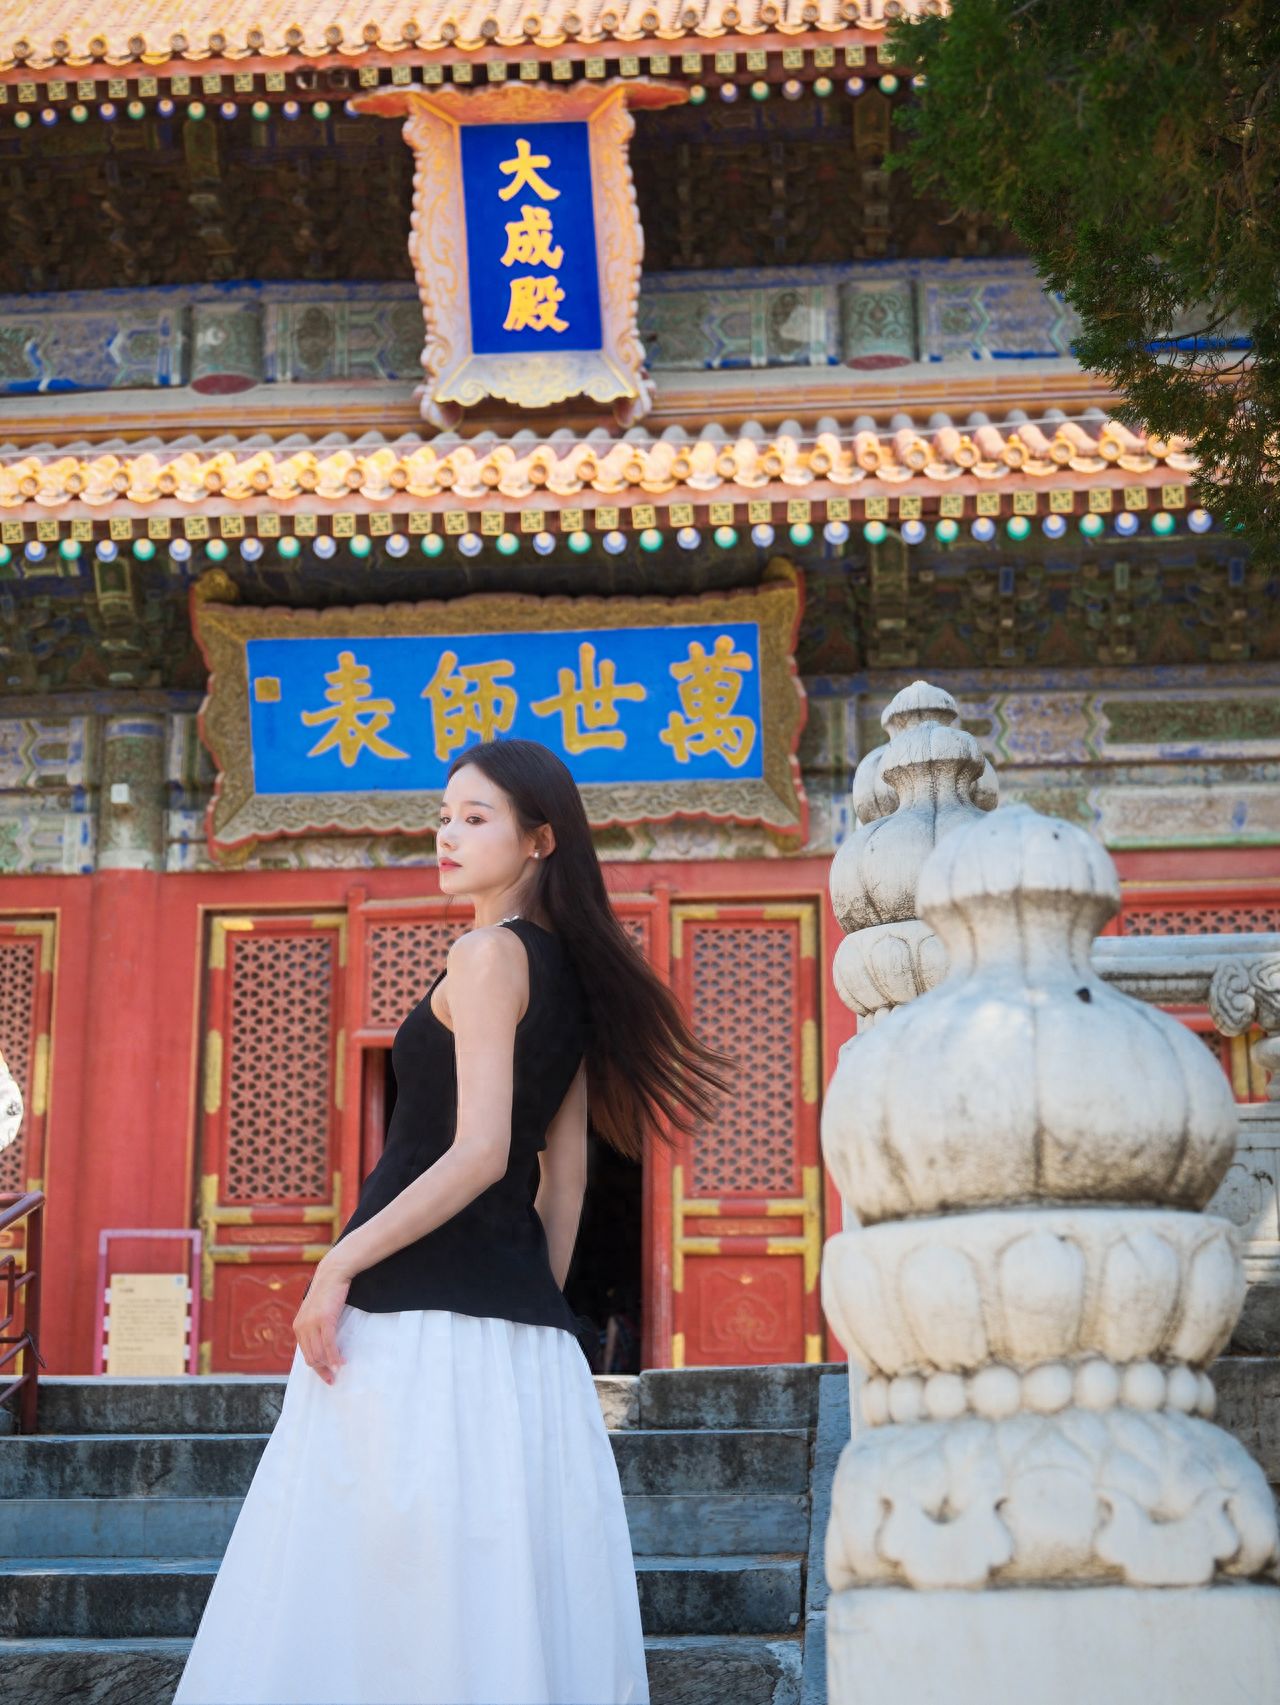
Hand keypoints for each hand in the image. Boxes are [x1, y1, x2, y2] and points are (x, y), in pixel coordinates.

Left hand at [293, 1254, 351, 1384]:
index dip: (316, 1368)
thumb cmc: (327, 1293)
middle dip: (322, 1370)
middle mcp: (302, 1327)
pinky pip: (328, 1345)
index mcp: (298, 1327)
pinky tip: (341, 1362)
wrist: (332, 1274)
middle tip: (333, 1378)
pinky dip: (335, 1356)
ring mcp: (312, 1324)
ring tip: (340, 1368)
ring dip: (330, 1365)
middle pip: (311, 1357)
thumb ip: (314, 1328)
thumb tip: (321, 1347)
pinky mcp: (324, 1320)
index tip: (327, 1376)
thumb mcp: (316, 1313)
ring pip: (319, 1354)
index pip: (305, 1354)